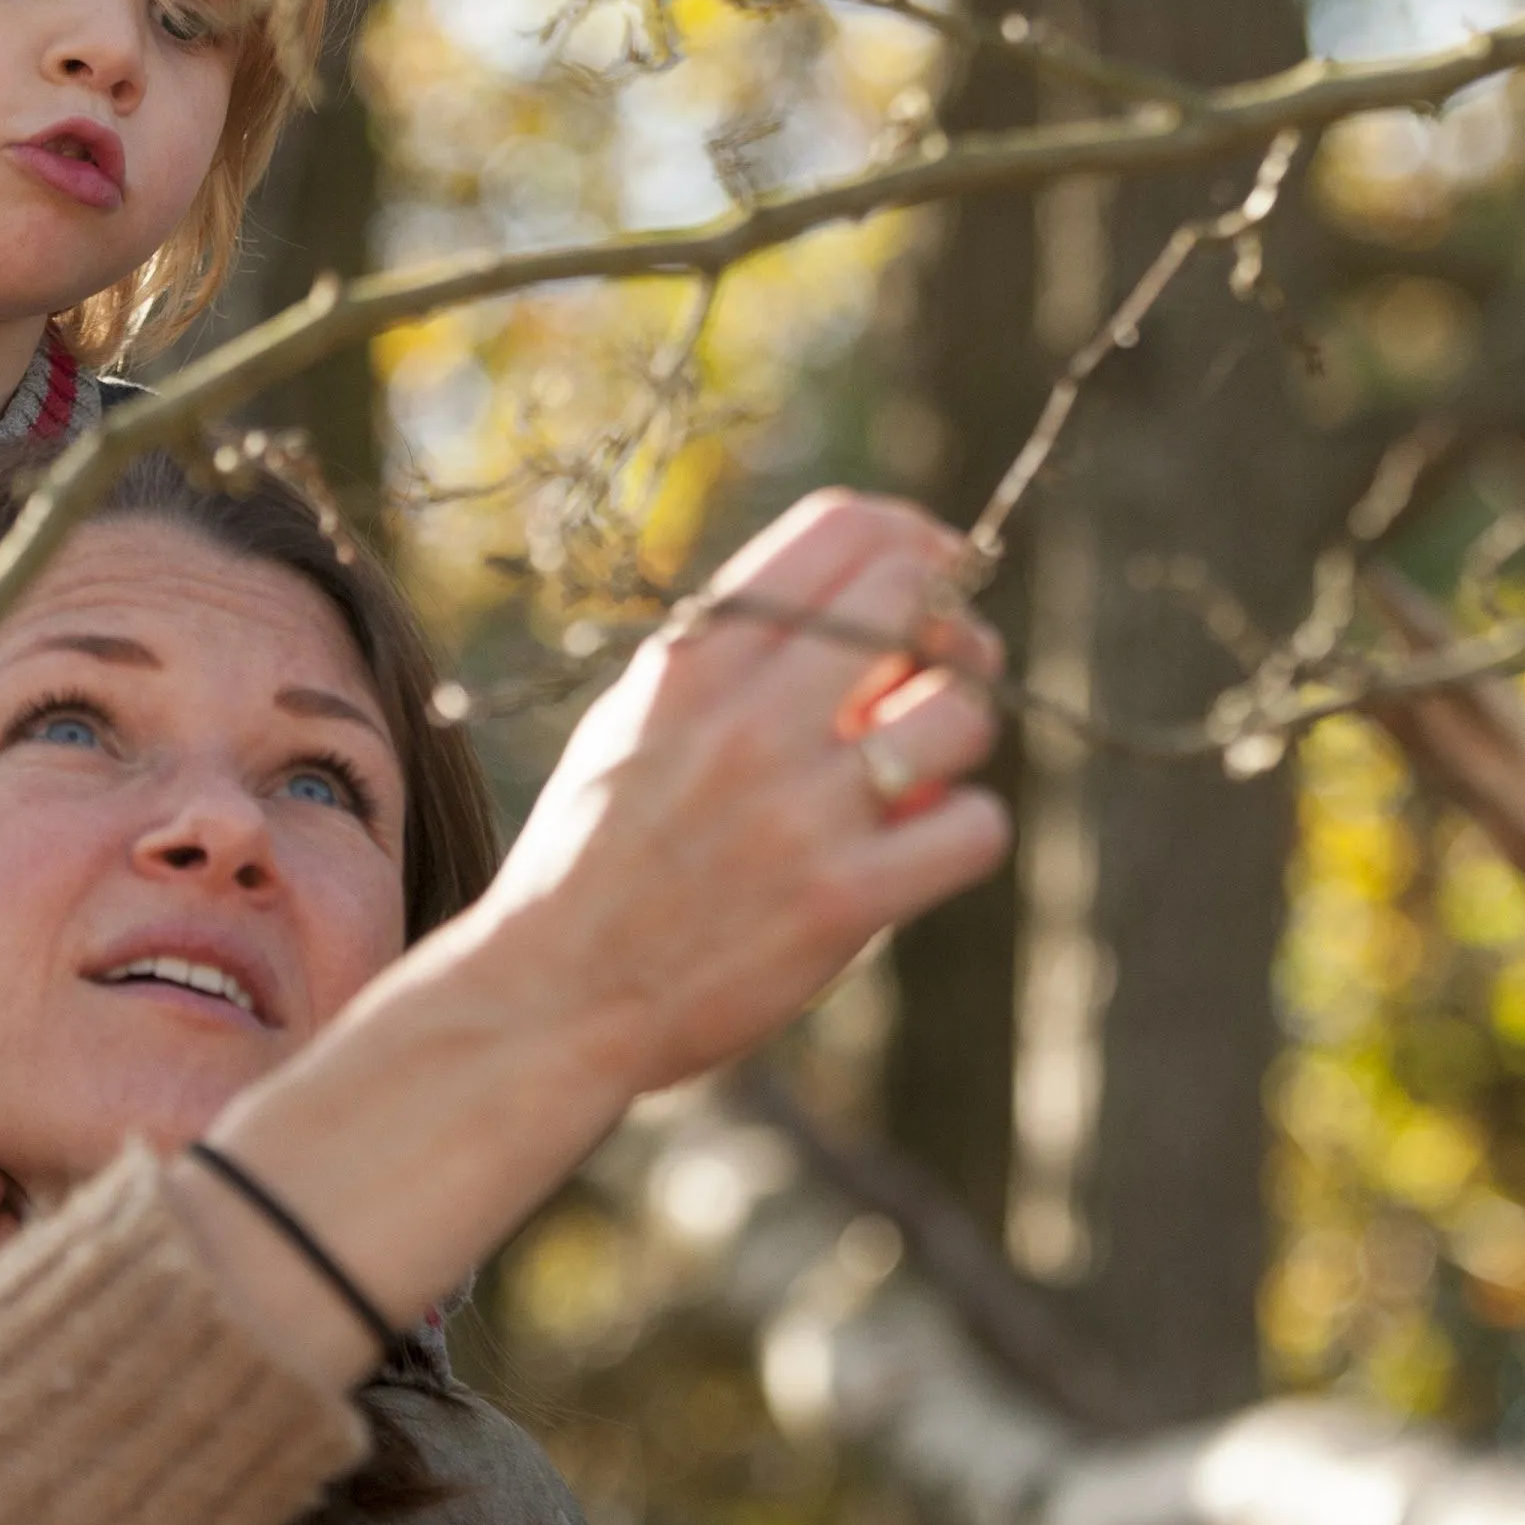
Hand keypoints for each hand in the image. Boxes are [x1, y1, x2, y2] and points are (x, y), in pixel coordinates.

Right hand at [468, 488, 1010, 1094]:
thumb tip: (861, 602)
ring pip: (964, 713)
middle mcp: (746, 718)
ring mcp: (799, 809)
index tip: (931, 570)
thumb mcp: (636, 720)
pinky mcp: (842, 899)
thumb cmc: (594, 856)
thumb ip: (733, 658)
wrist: (550, 996)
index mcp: (692, 660)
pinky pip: (974, 827)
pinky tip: (916, 850)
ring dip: (961, 737)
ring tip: (918, 774)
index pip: (839, 528)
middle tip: (945, 673)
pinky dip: (961, 833)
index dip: (912, 538)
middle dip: (954, 626)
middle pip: (917, 594)